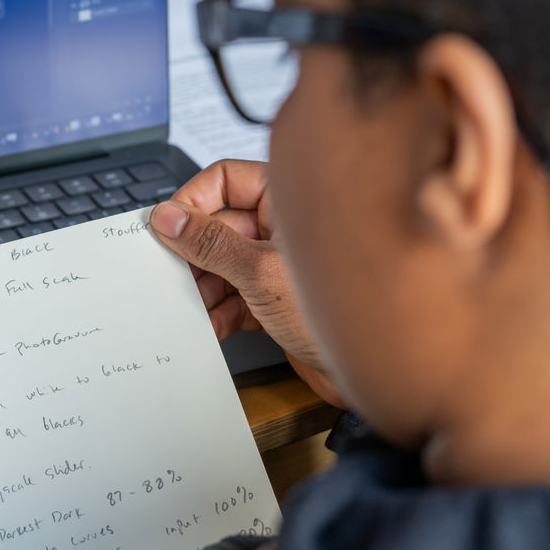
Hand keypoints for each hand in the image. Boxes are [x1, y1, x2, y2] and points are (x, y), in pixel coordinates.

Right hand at [151, 159, 343, 405]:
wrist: (382, 370)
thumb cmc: (348, 311)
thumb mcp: (260, 272)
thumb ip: (210, 244)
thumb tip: (169, 218)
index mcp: (290, 200)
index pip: (226, 179)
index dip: (192, 200)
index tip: (166, 226)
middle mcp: (284, 228)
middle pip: (219, 225)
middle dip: (193, 252)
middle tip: (169, 271)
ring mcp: (280, 265)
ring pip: (223, 264)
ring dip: (202, 286)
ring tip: (190, 305)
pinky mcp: (276, 300)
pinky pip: (234, 296)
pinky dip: (218, 310)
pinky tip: (211, 325)